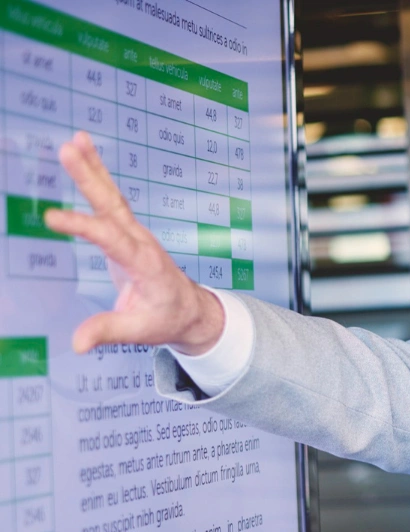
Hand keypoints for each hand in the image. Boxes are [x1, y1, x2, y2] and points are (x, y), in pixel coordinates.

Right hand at [45, 131, 224, 354]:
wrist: (189, 309)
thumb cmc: (165, 319)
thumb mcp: (140, 331)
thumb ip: (108, 331)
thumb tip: (77, 344)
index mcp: (145, 264)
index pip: (112, 241)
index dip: (83, 227)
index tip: (50, 217)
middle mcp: (141, 242)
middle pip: (113, 206)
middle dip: (91, 178)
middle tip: (68, 150)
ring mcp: (135, 233)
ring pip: (112, 197)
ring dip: (94, 168)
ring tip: (74, 140)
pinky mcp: (127, 231)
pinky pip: (110, 199)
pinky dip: (97, 175)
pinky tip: (83, 151)